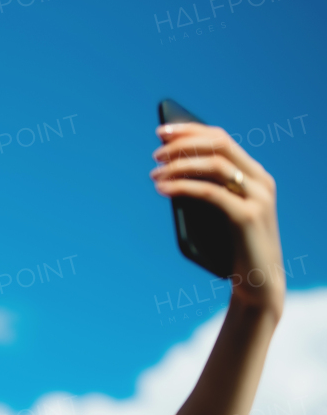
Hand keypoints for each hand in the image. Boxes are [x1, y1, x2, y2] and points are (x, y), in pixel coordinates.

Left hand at [151, 122, 284, 318]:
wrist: (258, 284)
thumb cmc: (232, 247)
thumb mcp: (217, 213)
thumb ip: (205, 190)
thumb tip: (167, 170)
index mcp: (255, 175)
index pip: (222, 139)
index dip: (191, 131)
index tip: (162, 130)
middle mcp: (261, 181)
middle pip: (220, 144)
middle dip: (184, 143)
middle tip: (155, 153)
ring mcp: (258, 198)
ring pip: (216, 165)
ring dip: (179, 165)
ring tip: (154, 173)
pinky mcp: (248, 218)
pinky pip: (210, 193)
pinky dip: (183, 186)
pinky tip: (163, 189)